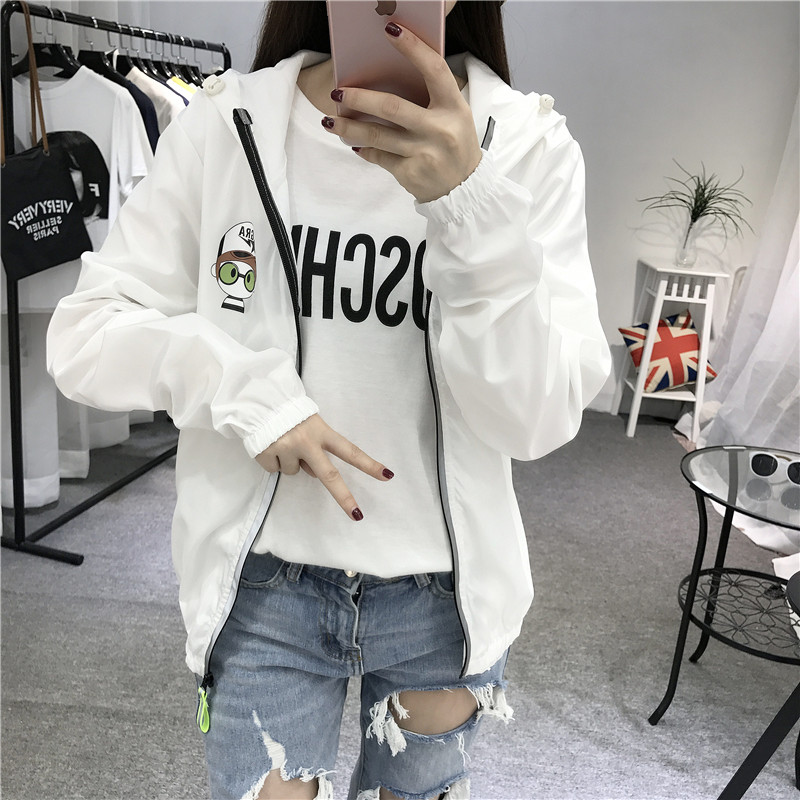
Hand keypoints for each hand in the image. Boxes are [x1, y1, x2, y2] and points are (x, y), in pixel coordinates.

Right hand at [255, 414, 392, 520]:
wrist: (258, 400)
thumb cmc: (289, 412)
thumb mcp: (310, 423)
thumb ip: (316, 446)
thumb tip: (314, 472)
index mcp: (322, 432)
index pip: (350, 451)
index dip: (369, 464)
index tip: (388, 476)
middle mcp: (307, 442)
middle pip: (329, 475)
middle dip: (344, 497)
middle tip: (357, 514)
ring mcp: (287, 449)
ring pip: (295, 472)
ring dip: (290, 461)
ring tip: (282, 441)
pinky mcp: (268, 454)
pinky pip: (274, 470)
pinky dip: (272, 461)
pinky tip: (269, 445)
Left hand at [321, 21, 482, 202]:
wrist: (464, 189)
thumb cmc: (455, 144)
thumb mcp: (455, 115)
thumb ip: (431, 96)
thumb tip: (387, 75)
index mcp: (454, 107)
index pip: (434, 70)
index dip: (413, 48)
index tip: (391, 29)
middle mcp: (440, 129)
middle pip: (392, 107)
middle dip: (360, 98)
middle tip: (338, 93)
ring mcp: (424, 153)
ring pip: (377, 135)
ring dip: (348, 128)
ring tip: (329, 122)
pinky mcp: (410, 173)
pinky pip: (379, 157)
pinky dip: (364, 149)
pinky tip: (353, 143)